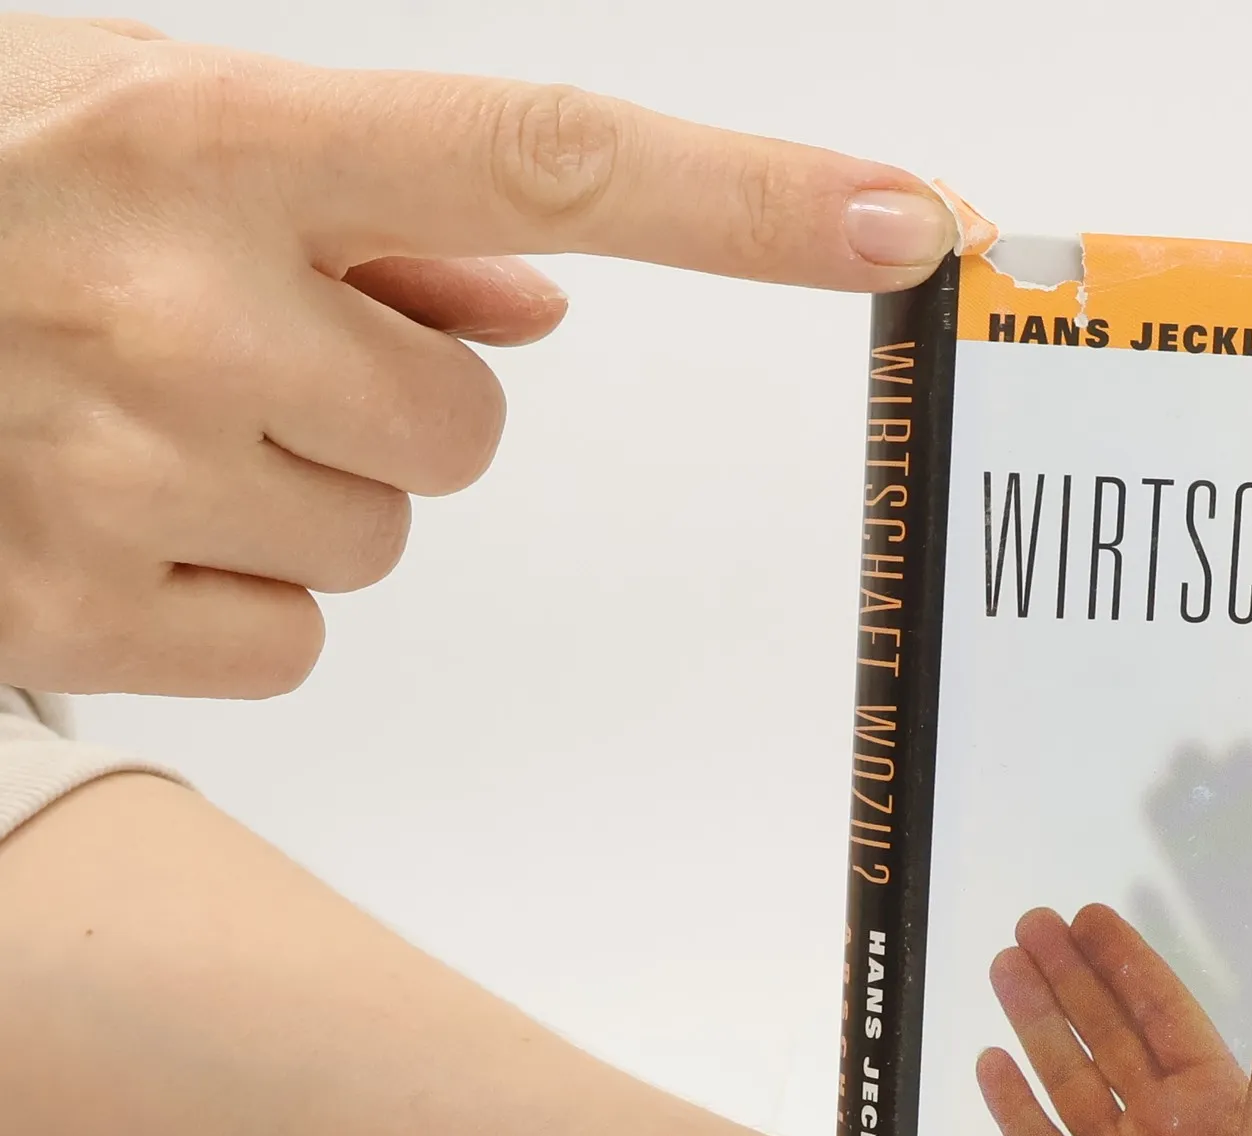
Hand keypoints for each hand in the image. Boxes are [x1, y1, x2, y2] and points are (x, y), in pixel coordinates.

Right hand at [0, 15, 954, 695]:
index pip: (546, 159)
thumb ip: (354, 207)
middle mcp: (173, 295)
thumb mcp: (129, 123)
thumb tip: (535, 298)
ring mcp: (121, 463)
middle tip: (224, 353)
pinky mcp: (80, 607)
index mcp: (208, 132)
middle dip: (381, 402)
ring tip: (132, 421)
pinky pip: (293, 637)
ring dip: (294, 492)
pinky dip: (228, 593)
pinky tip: (103, 516)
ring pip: (381, 538)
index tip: (910, 219)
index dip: (747, 200)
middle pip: (465, 428)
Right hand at [976, 904, 1251, 1135]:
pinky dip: (1015, 1109)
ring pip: (1068, 1079)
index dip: (1128, 965)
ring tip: (1003, 967)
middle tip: (1033, 924)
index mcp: (1213, 1105)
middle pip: (1107, 1035)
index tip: (1091, 919)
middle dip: (1071, 977)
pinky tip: (990, 1062)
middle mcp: (1161, 1125)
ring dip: (1036, 1022)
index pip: (1164, 1016)